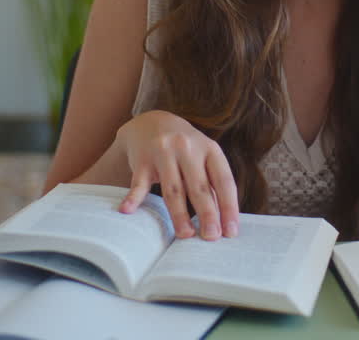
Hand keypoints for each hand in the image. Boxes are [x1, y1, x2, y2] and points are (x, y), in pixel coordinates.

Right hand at [115, 110, 239, 239]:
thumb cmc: (185, 148)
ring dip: (179, 214)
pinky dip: (133, 198)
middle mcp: (188, 148)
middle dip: (207, 214)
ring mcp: (163, 152)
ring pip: (173, 189)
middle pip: (199, 186)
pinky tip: (128, 210)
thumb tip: (223, 222)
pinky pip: (139, 183)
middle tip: (211, 237)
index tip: (230, 232)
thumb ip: (212, 184)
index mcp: (209, 148)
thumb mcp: (204, 157)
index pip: (224, 181)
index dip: (229, 207)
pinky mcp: (142, 159)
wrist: (151, 122)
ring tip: (185, 235)